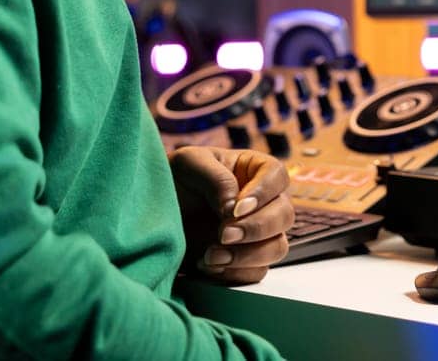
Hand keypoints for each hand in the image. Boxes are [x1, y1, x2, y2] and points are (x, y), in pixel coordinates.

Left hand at [169, 146, 293, 284]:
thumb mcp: (189, 164)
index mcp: (254, 170)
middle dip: (256, 228)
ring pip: (277, 247)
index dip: (264, 193)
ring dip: (247, 256)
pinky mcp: (245, 261)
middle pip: (284, 215)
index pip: (278, 176)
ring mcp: (258, 234)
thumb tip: (235, 209)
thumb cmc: (174, 178)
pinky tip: (207, 265)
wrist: (152, 212)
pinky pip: (256, 272)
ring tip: (210, 255)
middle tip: (223, 235)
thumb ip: (216, 179)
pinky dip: (234, 273)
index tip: (237, 209)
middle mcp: (263, 202)